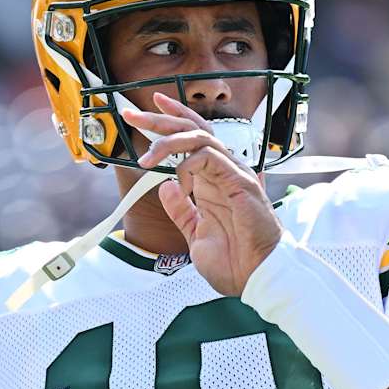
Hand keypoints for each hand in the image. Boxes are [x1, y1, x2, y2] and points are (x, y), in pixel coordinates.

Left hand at [122, 92, 281, 295]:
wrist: (255, 278)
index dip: (171, 120)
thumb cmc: (234, 261)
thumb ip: (181, 211)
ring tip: (147, 157)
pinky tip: (179, 182)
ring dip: (169, 141)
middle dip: (160, 120)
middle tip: (133, 115)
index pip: (192, 139)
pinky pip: (211, 158)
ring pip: (200, 138)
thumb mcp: (195, 234)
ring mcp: (233, 175)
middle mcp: (223, 173)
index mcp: (212, 181)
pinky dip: (189, 164)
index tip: (148, 109)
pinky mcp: (240, 182)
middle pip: (192, 130)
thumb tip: (164, 186)